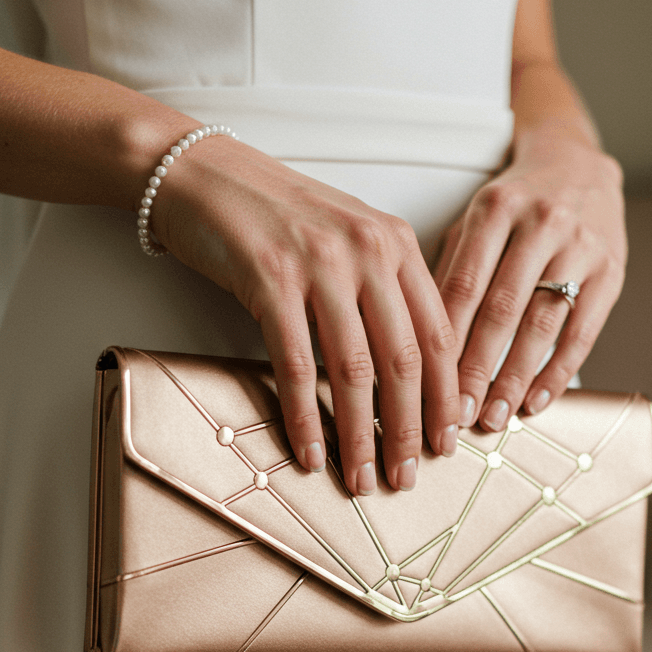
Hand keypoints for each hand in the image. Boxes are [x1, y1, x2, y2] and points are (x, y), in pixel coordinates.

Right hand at [150, 135, 459, 494]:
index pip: (437, 334)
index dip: (445, 397)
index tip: (446, 440)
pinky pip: (295, 365)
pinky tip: (311, 451)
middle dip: (408, 429)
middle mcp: (367, 252)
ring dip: (360, 435)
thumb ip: (384, 288)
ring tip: (362, 477)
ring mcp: (319, 265)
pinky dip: (304, 417)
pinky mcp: (270, 281)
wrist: (205, 173)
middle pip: (403, 361)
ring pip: (355, 371)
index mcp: (395, 244)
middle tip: (407, 476)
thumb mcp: (349, 238)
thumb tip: (406, 369)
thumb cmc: (276, 212)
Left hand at [433, 123, 626, 428]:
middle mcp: (541, 223)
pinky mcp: (611, 270)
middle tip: (458, 414)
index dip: (445, 341)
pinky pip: (582, 332)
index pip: (464, 286)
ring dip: (515, 378)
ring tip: (494, 416)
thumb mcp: (476, 220)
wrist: (580, 164)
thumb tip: (418, 339)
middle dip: (477, 369)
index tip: (428, 385)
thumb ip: (450, 270)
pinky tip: (536, 401)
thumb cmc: (517, 202)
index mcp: (496, 208)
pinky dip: (557, 372)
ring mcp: (580, 247)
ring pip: (542, 325)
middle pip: (502, 310)